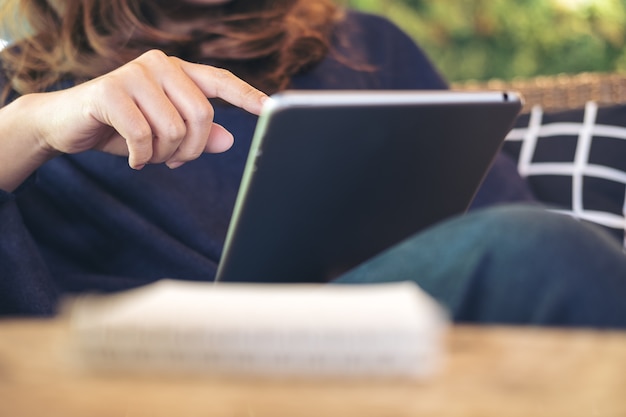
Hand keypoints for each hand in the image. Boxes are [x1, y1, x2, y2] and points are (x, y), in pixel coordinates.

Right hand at [32, 49, 267, 168]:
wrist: (64, 123)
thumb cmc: (121, 126)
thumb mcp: (165, 133)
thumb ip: (198, 134)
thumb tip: (229, 140)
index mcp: (177, 71)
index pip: (219, 80)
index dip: (246, 95)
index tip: (270, 108)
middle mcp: (160, 64)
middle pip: (201, 116)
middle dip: (191, 149)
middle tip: (174, 159)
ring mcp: (134, 74)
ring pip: (174, 130)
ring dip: (163, 155)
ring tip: (147, 155)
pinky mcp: (109, 91)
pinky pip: (143, 137)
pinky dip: (141, 158)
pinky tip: (132, 158)